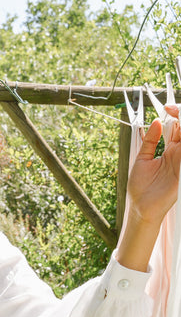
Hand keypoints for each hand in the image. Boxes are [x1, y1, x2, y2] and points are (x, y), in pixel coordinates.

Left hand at [127, 106, 180, 223]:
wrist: (140, 208)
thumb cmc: (140, 189)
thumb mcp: (142, 159)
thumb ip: (150, 141)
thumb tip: (156, 121)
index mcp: (170, 150)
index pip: (180, 126)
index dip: (176, 113)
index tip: (166, 108)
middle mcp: (179, 154)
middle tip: (173, 109)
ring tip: (179, 116)